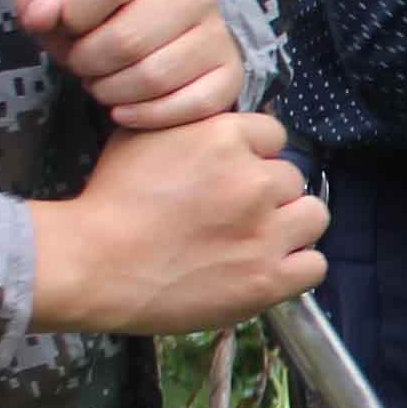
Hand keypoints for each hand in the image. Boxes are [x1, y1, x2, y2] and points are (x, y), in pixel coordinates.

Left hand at [17, 0, 245, 128]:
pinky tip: (126, 109)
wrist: (156, 39)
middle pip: (127, 39)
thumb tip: (41, 14)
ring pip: (154, 77)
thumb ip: (39, 3)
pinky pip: (188, 105)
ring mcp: (218, 32)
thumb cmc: (105, 19)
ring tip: (104, 84)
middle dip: (90, 63)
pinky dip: (146, 115)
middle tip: (84, 65)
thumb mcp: (65, 4)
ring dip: (113, 92)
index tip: (70, 26)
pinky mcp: (230, 74)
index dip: (74, 15)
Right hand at [25, 110, 326, 335]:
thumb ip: (194, 127)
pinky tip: (269, 268)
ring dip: (291, 226)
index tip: (236, 175)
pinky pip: (314, 266)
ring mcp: (265, 232)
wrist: (92, 264)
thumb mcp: (144, 136)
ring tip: (259, 239)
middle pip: (293, 177)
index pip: (274, 136)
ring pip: (313, 216)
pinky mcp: (267, 279)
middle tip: (237, 214)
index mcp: (224, 137)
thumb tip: (222, 127)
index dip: (256, 156)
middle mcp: (253, 180)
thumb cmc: (109, 200)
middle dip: (269, 193)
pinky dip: (296, 267)